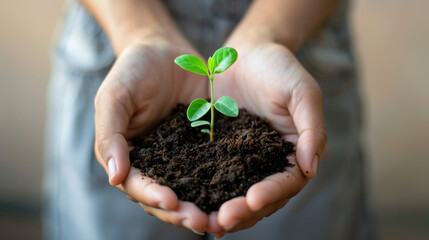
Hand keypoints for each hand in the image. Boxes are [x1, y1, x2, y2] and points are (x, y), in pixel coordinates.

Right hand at [94, 40, 209, 233]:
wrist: (164, 51)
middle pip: (166, 198)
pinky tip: (239, 194)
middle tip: (203, 222)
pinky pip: (213, 170)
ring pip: (191, 191)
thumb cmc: (133, 72)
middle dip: (182, 212)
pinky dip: (224, 184)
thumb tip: (115, 178)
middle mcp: (155, 165)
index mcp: (128, 158)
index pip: (138, 186)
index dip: (153, 196)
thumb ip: (111, 136)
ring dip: (204, 207)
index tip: (171, 201)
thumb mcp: (115, 98)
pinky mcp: (204, 149)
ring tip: (222, 219)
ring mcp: (181, 159)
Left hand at [208, 40, 326, 235]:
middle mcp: (268, 164)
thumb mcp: (302, 92)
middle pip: (260, 198)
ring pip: (235, 195)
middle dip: (242, 212)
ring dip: (221, 211)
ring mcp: (242, 162)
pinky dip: (203, 193)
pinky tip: (188, 204)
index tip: (252, 199)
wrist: (246, 54)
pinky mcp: (218, 154)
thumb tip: (311, 168)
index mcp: (293, 153)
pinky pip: (211, 177)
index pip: (286, 182)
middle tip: (221, 221)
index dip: (271, 194)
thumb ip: (311, 129)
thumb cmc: (279, 68)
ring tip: (203, 223)